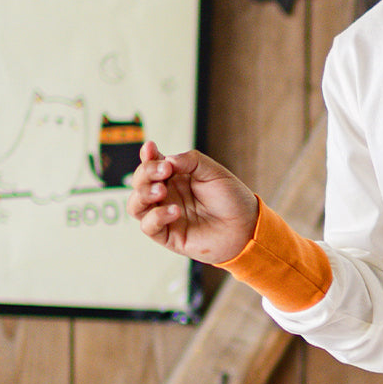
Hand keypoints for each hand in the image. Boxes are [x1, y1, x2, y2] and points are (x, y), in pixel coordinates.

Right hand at [127, 140, 258, 264]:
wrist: (246, 226)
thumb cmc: (231, 198)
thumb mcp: (214, 172)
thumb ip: (190, 161)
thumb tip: (167, 160)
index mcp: (175, 177)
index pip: (152, 164)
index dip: (148, 156)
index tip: (151, 148)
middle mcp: (167, 195)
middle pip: (140, 182)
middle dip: (146, 173)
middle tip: (164, 170)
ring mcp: (164, 215)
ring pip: (136, 205)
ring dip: (144, 194)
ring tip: (161, 190)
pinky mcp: (167, 235)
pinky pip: (149, 226)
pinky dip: (157, 216)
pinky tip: (175, 211)